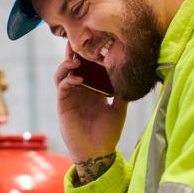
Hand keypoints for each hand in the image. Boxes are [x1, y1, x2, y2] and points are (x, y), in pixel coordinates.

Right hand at [54, 40, 126, 162]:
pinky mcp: (63, 106)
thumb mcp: (119, 110)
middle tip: (78, 40)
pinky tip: (78, 79)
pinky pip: (62, 88)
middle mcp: (80, 91)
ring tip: (76, 59)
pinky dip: (68, 80)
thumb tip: (131, 77)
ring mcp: (70, 97)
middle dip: (74, 53)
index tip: (95, 41)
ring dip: (67, 64)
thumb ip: (122, 94)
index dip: (89, 55)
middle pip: (73, 66)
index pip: (88, 67)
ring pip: (63, 74)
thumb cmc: (108, 133)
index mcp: (93, 90)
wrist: (97, 152)